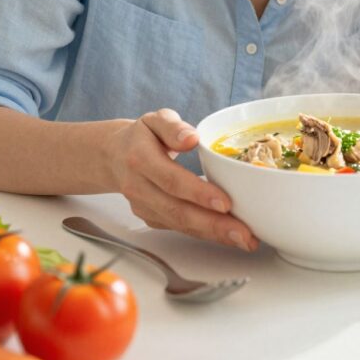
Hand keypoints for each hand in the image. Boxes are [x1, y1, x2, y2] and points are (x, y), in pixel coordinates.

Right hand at [105, 108, 257, 251]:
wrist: (114, 156)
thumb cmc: (143, 136)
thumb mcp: (155, 120)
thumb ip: (173, 126)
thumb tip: (191, 138)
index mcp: (140, 158)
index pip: (171, 179)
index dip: (198, 193)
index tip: (226, 203)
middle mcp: (139, 187)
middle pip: (177, 210)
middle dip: (213, 225)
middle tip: (244, 233)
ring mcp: (143, 207)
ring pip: (180, 224)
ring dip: (214, 235)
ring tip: (245, 239)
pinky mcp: (150, 218)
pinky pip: (180, 228)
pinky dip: (205, 234)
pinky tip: (229, 236)